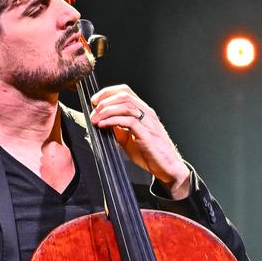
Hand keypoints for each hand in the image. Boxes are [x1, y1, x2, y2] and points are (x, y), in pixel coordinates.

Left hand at [89, 84, 190, 199]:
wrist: (168, 168)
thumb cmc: (151, 154)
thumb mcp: (129, 139)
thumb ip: (119, 130)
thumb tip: (104, 123)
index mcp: (144, 112)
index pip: (125, 92)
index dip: (108, 92)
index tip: (94, 101)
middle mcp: (147, 114)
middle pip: (124, 95)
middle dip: (105, 101)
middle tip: (93, 112)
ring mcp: (149, 123)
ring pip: (126, 105)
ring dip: (107, 110)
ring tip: (96, 119)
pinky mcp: (147, 134)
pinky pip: (129, 121)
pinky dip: (113, 121)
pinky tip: (103, 125)